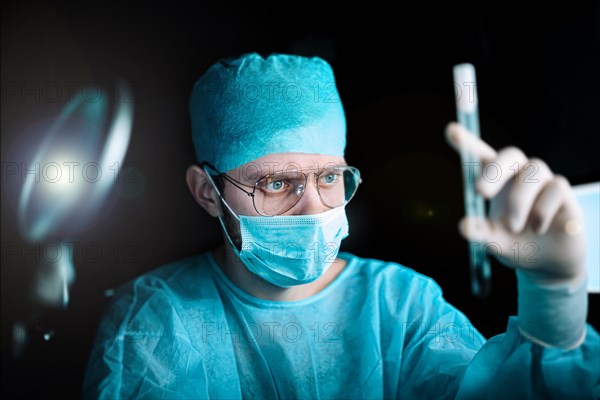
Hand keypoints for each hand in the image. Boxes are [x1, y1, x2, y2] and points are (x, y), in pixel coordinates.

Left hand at [445, 122, 585, 284]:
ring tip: (513, 226)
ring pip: (534, 171)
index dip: (467, 142)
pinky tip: (537, 228)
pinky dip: (542, 211)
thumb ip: (480, 232)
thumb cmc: (515, 244)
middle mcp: (519, 175)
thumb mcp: (494, 241)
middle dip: (494, 170)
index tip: (451, 130)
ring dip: (520, 200)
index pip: (481, 155)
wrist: (548, 263)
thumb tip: (464, 226)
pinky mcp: (563, 192)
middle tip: (480, 192)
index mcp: (496, 182)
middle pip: (511, 154)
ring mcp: (543, 181)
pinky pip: (556, 188)